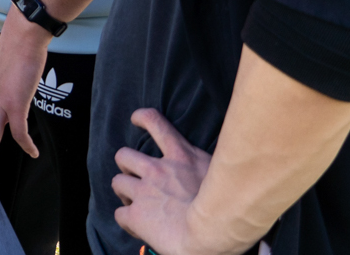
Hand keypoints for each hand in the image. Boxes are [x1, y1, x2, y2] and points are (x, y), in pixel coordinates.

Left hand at [112, 109, 216, 254]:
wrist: (216, 232)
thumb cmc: (231, 206)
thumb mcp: (225, 173)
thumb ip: (213, 168)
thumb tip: (221, 171)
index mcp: (182, 157)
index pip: (157, 124)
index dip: (143, 118)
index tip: (136, 119)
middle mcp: (158, 170)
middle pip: (125, 155)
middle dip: (126, 165)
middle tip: (134, 177)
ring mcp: (144, 191)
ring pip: (118, 182)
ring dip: (124, 191)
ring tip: (132, 200)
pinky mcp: (136, 214)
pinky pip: (120, 214)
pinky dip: (127, 220)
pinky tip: (136, 227)